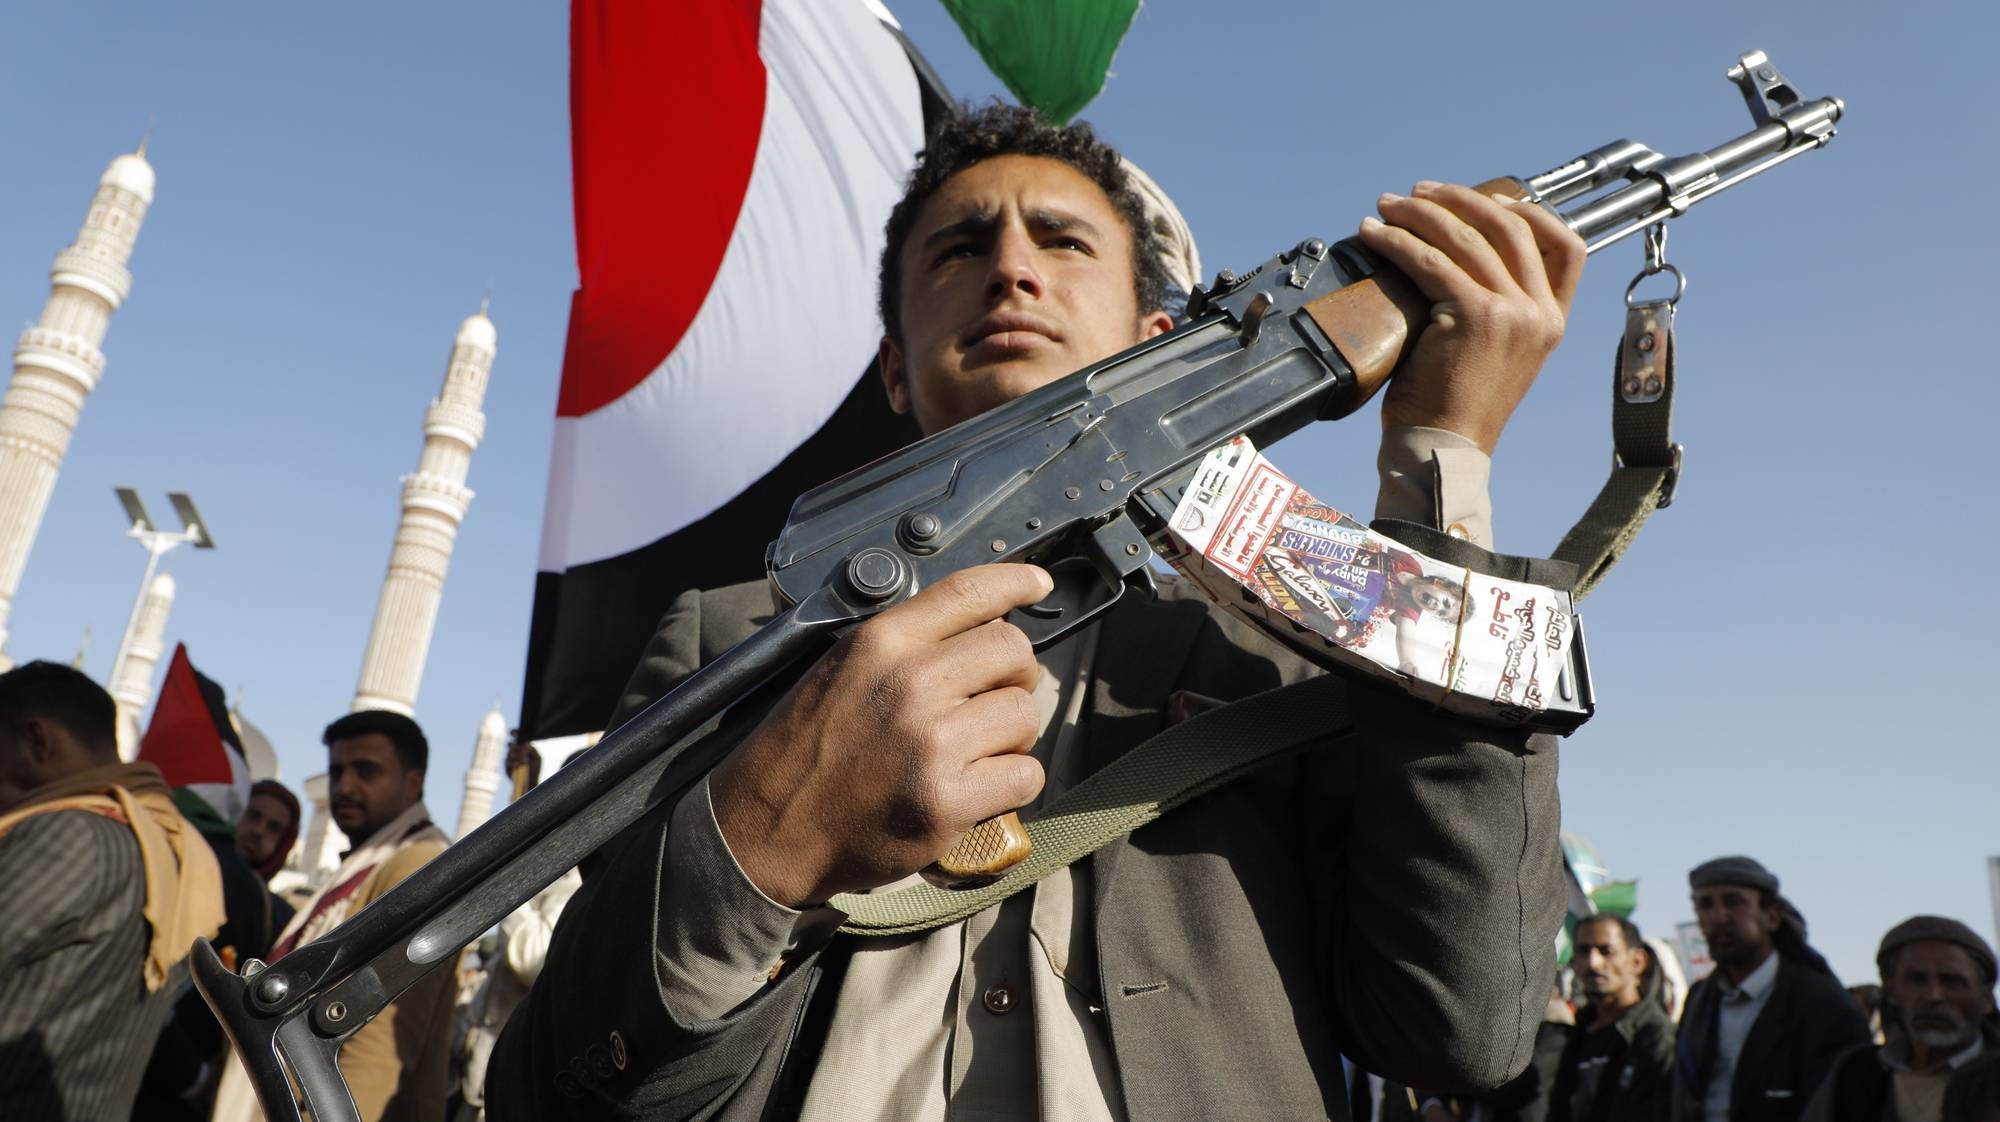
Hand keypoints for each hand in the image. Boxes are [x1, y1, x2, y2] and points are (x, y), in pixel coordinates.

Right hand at [505, 737, 540, 792]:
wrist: (530, 781)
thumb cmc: (535, 768)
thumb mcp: (537, 758)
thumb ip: (532, 750)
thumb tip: (526, 743)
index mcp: (523, 747)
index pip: (517, 737)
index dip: (514, 733)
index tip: (513, 733)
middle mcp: (515, 751)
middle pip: (512, 745)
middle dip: (515, 747)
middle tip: (520, 749)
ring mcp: (510, 758)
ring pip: (510, 753)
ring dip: (517, 757)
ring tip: (524, 762)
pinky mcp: (507, 766)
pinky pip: (508, 762)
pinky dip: (513, 764)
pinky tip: (518, 766)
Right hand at [709, 564, 1051, 906]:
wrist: (765, 831)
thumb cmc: (800, 754)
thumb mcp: (838, 670)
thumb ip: (902, 645)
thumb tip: (974, 628)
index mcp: (880, 643)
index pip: (968, 592)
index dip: (1015, 582)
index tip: (1037, 585)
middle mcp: (909, 683)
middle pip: (1013, 650)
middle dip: (1016, 674)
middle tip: (993, 700)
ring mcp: (931, 742)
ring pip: (1024, 712)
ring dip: (1013, 734)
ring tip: (976, 750)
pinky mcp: (946, 800)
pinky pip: (1024, 774)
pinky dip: (1012, 783)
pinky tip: (979, 788)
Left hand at [1356, 181, 1585, 452]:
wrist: (1443, 450)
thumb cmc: (1454, 406)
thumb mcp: (1496, 352)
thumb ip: (1495, 307)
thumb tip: (1455, 254)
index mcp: (1552, 321)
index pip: (1568, 247)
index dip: (1530, 212)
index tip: (1492, 198)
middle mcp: (1539, 313)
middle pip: (1511, 226)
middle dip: (1461, 200)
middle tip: (1419, 192)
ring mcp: (1512, 312)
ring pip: (1466, 238)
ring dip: (1420, 213)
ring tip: (1388, 206)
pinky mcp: (1474, 315)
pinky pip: (1431, 262)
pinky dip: (1398, 242)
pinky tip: (1374, 235)